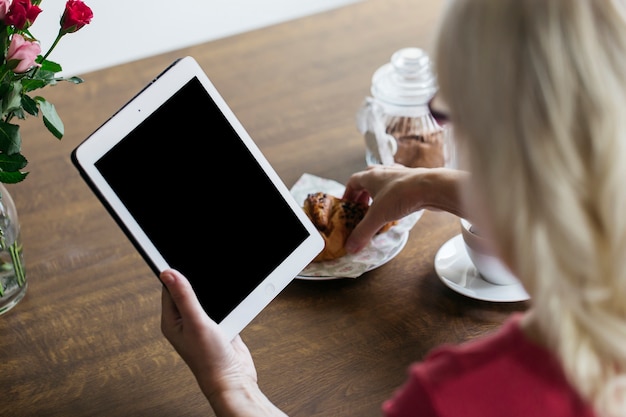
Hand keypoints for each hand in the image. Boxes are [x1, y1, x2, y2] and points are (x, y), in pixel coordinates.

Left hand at [160, 269, 286, 415]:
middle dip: (197, 278)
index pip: (168, 288)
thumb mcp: (196, 322)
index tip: (178, 254)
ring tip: (221, 284)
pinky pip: (222, 305)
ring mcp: (202, 323)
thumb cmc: (210, 360)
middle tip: (205, 264)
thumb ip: (184, 296)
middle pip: (188, 290)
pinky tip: (233, 299)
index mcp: (171, 321)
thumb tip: (168, 273)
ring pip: (207, 297)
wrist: (234, 379)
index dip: (173, 272)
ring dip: (215, 290)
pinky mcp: (220, 325)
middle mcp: (185, 321)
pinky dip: (228, 300)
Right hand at [342, 165, 466, 253]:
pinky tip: (397, 207)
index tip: (347, 205)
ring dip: (379, 193)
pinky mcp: (414, 181)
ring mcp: (400, 175)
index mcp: (371, 176)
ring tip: (377, 207)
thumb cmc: (402, 194)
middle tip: (361, 207)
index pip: (353, 181)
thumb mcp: (378, 216)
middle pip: (368, 179)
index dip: (348, 193)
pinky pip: (398, 187)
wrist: (432, 187)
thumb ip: (363, 232)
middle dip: (363, 193)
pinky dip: (394, 196)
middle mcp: (384, 172)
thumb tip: (350, 247)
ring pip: (384, 181)